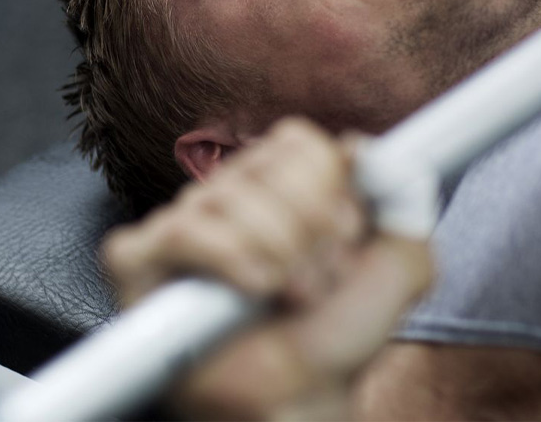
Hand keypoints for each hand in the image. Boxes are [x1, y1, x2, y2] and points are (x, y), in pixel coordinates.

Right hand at [101, 117, 433, 420]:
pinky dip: (227, 258)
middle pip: (266, 164)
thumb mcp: (398, 268)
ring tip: (287, 296)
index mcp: (277, 182)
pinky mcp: (138, 257)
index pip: (298, 144)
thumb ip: (402, 200)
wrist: (296, 398)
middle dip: (308, 230)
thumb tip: (363, 147)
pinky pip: (182, 229)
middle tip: (317, 280)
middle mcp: (226, 193)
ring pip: (229, 195)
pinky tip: (252, 291)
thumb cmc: (333, 336)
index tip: (344, 242)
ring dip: (277, 254)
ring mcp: (180, 222)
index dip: (330, 191)